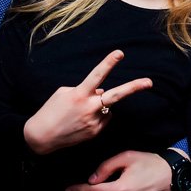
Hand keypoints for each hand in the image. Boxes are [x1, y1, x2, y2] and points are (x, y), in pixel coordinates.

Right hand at [23, 50, 151, 153]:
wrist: (41, 137)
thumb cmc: (51, 110)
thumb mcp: (64, 93)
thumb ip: (86, 90)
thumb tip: (102, 93)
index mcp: (79, 94)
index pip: (97, 75)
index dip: (109, 63)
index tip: (120, 53)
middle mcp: (89, 108)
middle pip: (116, 95)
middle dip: (133, 88)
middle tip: (149, 82)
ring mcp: (94, 122)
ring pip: (106, 107)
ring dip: (99, 105)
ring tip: (79, 112)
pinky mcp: (95, 132)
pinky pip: (103, 118)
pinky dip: (97, 116)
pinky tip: (82, 120)